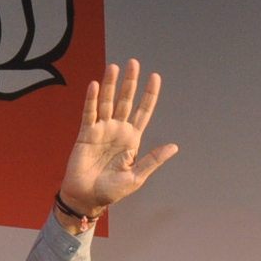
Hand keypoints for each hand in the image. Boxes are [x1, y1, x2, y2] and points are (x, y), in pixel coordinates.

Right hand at [58, 60, 176, 222]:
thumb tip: (174, 146)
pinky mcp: (86, 134)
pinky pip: (90, 113)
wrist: (87, 198)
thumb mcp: (136, 176)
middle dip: (130, 82)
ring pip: (108, 102)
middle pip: (125, 101)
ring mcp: (102, 130)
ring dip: (111, 85)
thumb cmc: (112, 191)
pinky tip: (96, 85)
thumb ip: (153, 159)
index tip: (155, 76)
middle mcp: (118, 130)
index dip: (149, 95)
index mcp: (132, 139)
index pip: (143, 112)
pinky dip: (93, 100)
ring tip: (114, 67)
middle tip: (134, 63)